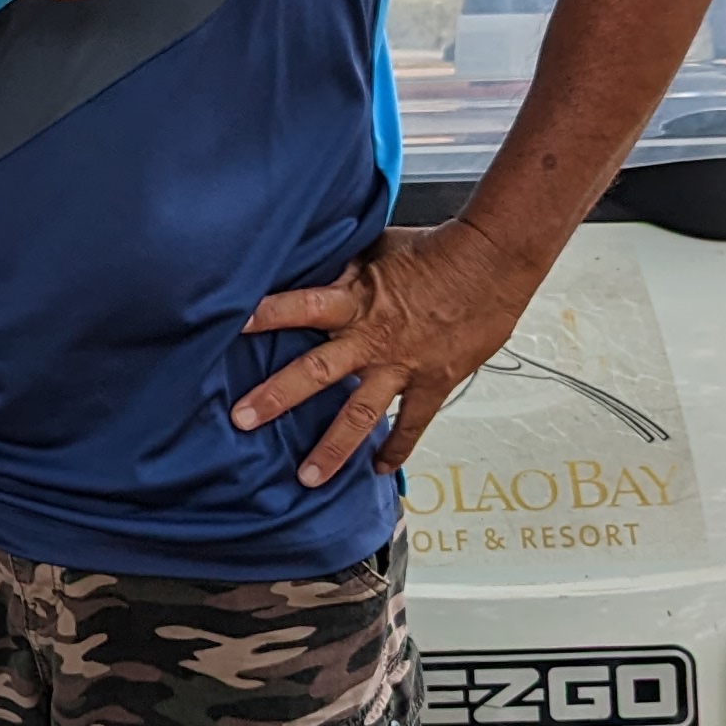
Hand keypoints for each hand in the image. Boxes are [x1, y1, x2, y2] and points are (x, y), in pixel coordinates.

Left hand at [232, 223, 540, 487]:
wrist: (494, 262)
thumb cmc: (437, 249)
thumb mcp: (379, 250)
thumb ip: (344, 268)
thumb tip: (311, 265)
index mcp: (356, 300)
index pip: (300, 305)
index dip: (267, 314)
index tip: (230, 325)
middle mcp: (372, 339)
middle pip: (316, 372)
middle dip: (277, 396)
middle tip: (242, 419)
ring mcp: (402, 366)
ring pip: (360, 414)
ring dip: (332, 448)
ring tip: (307, 477)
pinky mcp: (433, 382)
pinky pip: (412, 425)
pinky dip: (396, 448)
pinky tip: (379, 470)